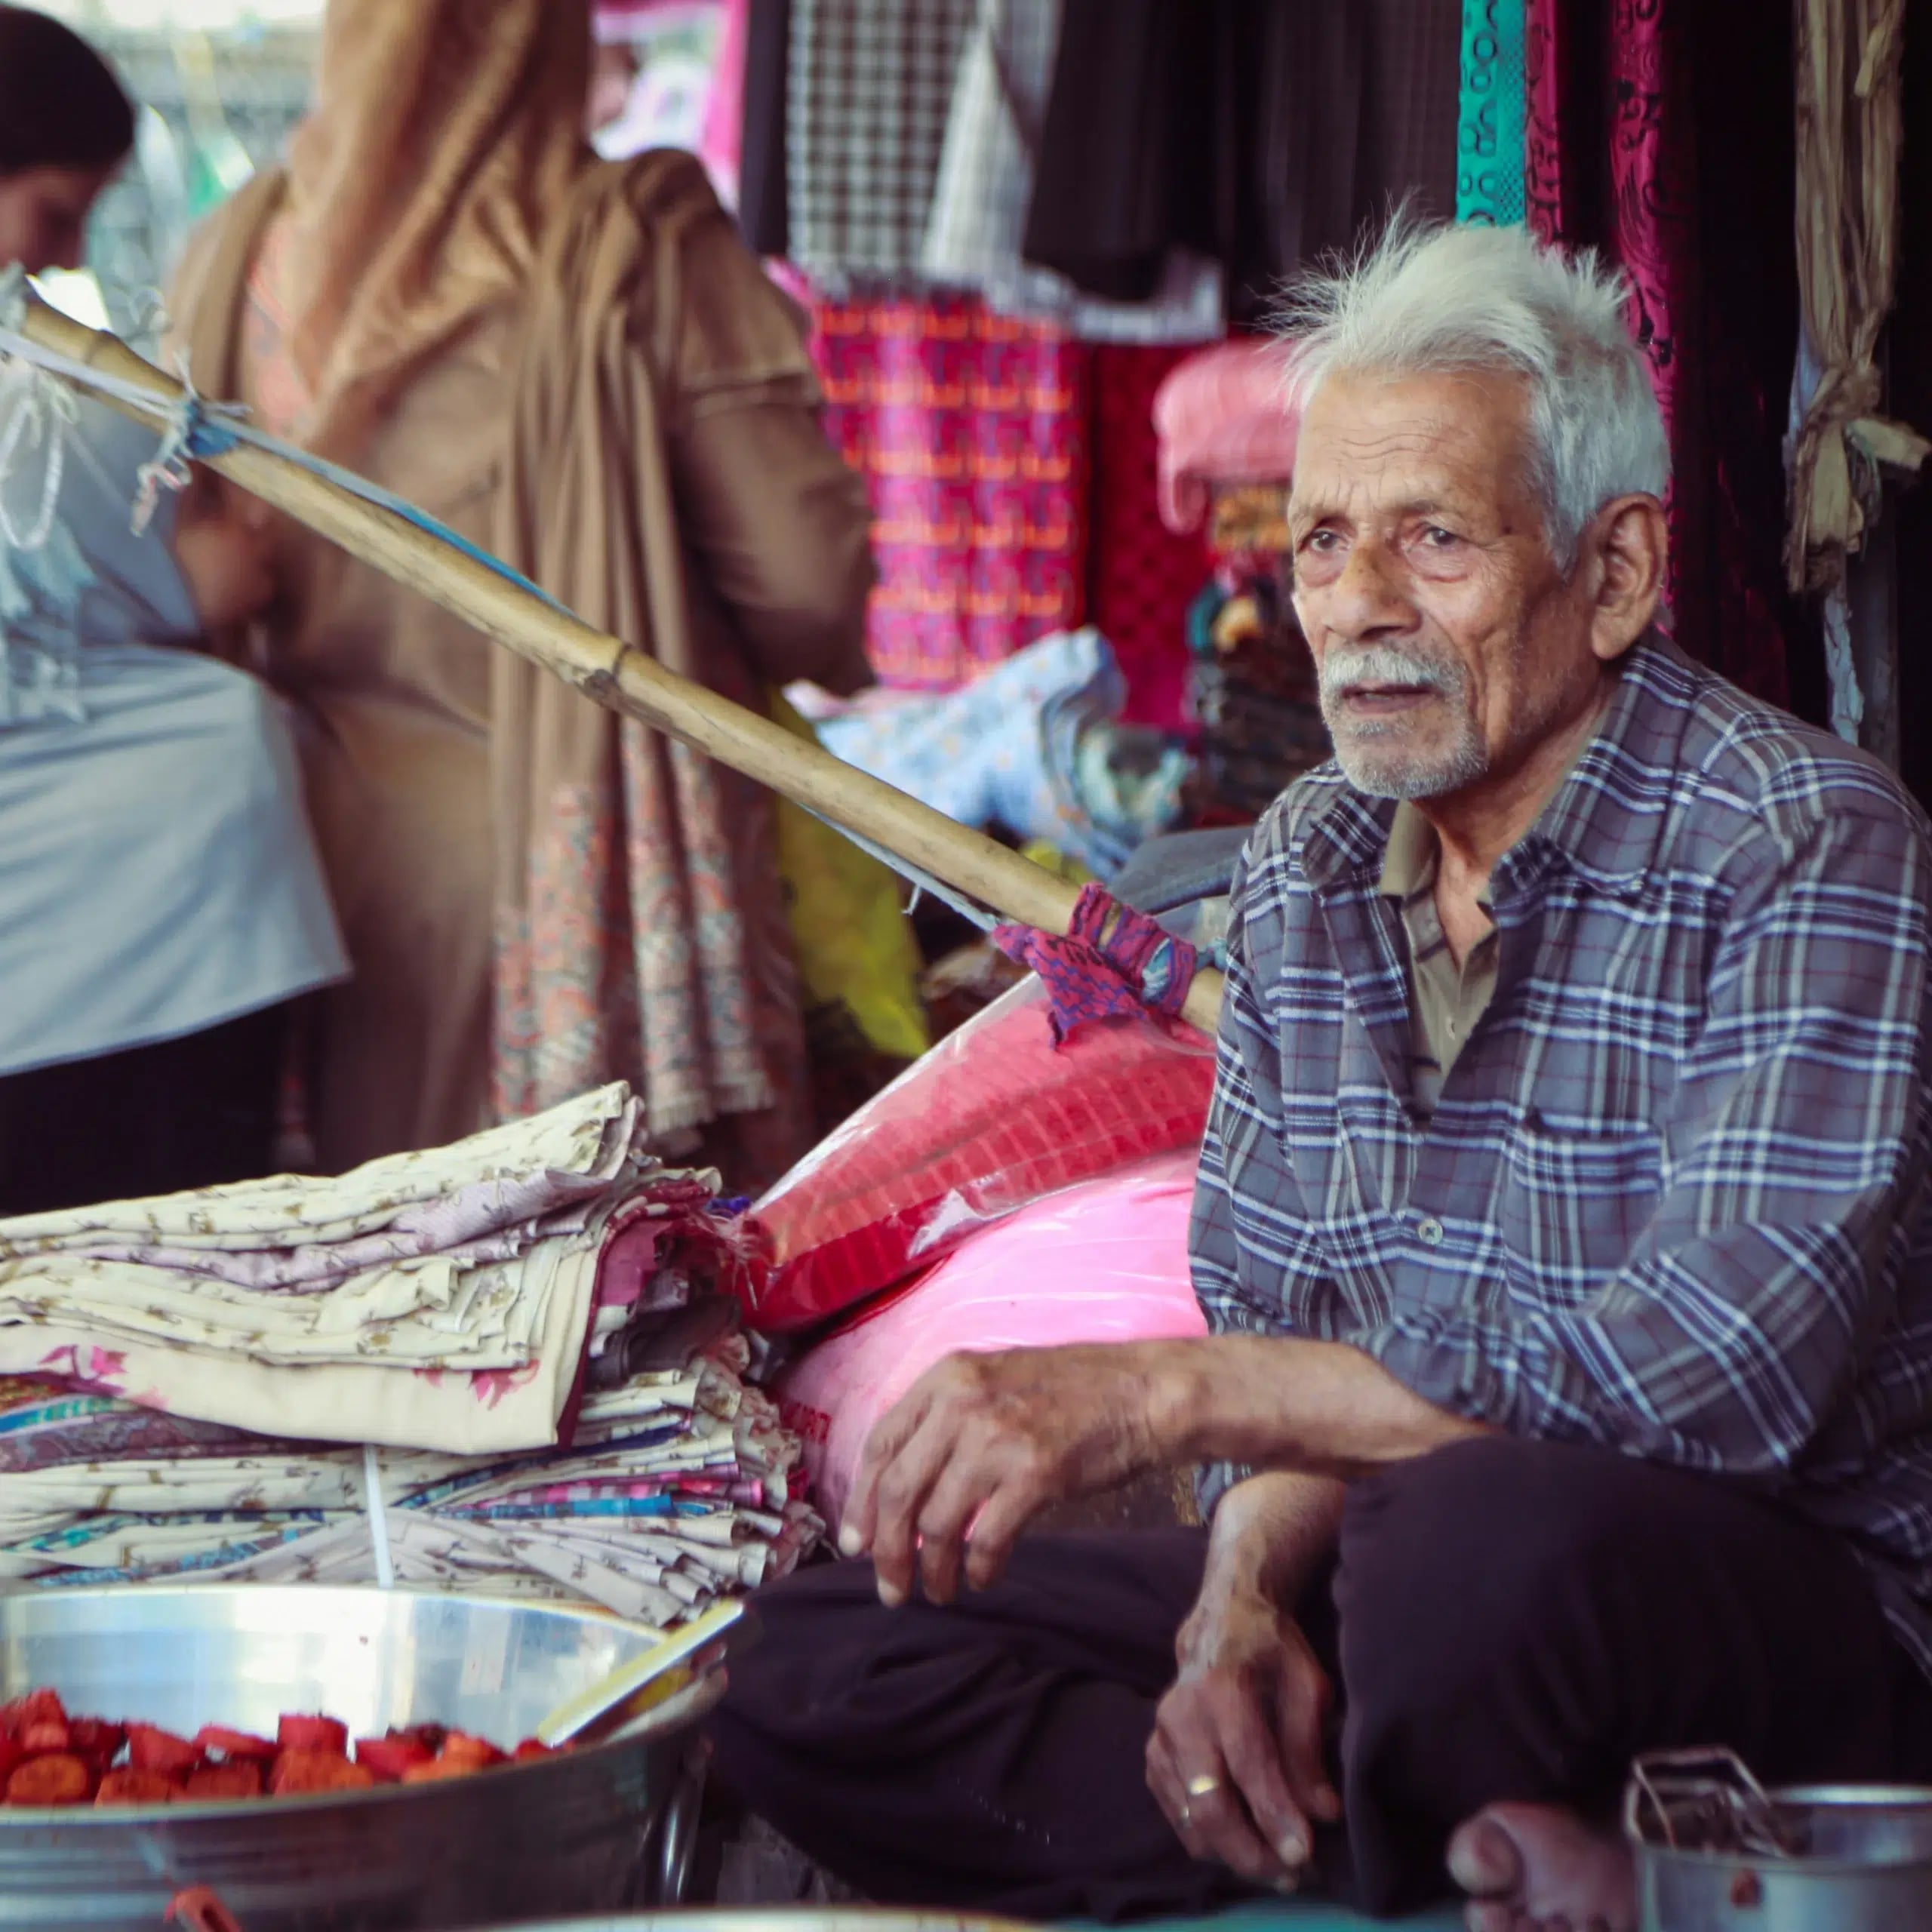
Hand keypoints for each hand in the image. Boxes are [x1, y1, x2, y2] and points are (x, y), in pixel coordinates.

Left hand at [839, 1346, 1163, 1605]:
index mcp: (945, 1378)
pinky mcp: (1035, 1472)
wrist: (1142, 1392)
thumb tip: (903, 1491)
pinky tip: (984, 1578)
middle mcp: (962, 1403)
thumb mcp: (993, 1383)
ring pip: (937, 1522)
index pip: (880, 1443)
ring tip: (940, 1592)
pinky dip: (979, 1569)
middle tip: (891, 1589)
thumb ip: (947, 1421)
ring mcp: (997, 1437)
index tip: (857, 1544)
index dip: (862, 1501)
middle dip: (888, 1551)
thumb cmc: (1070, 1393)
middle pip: (899, 1491)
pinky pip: (986, 1538)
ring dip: (932, 1570)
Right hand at [1146, 1582, 1340, 1887]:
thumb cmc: (1270, 1651)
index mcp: (1223, 1688)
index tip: (1304, 1855)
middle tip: (1292, 1876)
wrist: (1220, 1622)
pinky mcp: (1153, 1757)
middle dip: (1252, 1852)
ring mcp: (1159, 1738)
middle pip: (1210, 1805)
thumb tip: (1323, 1813)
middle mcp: (1182, 1715)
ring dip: (1235, 1855)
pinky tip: (1243, 1839)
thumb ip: (1308, 1746)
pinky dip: (1210, 1840)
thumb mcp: (1305, 1683)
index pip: (1248, 1765)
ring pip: (1191, 1820)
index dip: (1276, 1815)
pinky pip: (1178, 1816)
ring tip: (1276, 1866)